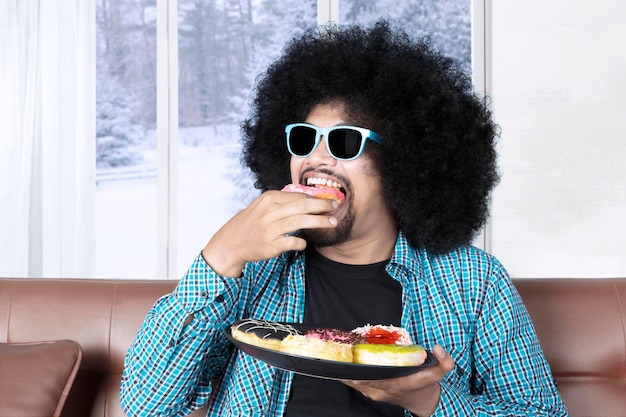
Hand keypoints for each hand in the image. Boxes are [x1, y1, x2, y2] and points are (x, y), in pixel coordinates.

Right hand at [202, 190, 337, 276]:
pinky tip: (304, 243)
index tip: (328, 199)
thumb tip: (309, 198)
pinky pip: (294, 242)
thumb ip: (283, 201)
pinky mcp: (271, 245)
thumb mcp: (263, 205)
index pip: (298, 195)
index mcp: (269, 198)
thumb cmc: (252, 222)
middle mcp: (269, 212)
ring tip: (331, 222)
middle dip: (322, 205)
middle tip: (335, 206)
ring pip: (301, 222)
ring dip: (319, 222)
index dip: (316, 197)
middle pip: (302, 206)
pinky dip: (302, 242)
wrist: (232, 242)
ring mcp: (270, 228)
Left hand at [342, 345, 453, 416]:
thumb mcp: (439, 373)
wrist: (422, 400)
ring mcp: (373, 393)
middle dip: (347, 367)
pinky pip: (354, 383)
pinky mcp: (369, 391)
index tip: (349, 362)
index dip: (360, 373)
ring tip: (338, 352)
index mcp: (395, 385)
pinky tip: (342, 361)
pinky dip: (347, 373)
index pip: (374, 380)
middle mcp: (381, 391)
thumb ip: (445, 362)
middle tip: (339, 349)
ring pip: (353, 382)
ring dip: (345, 369)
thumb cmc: (425, 384)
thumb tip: (438, 348)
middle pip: (358, 380)